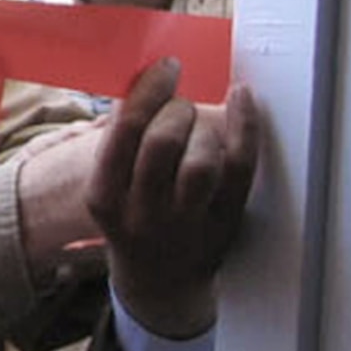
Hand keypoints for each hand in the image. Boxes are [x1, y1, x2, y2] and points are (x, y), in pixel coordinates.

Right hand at [87, 58, 259, 338]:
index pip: (125, 131)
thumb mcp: (110, 187)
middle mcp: (143, 213)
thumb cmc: (133, 217)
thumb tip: (147, 82)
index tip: (166, 69)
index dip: (150, 90)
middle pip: (163, 142)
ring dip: (204, 127)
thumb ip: (121, 142)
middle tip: (180, 107)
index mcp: (105, 197)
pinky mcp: (224, 223)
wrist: (159, 281)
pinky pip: (240, 168)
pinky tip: (242, 98)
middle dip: (176, 109)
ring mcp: (187, 223)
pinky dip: (245, 126)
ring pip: (202, 161)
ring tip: (199, 126)